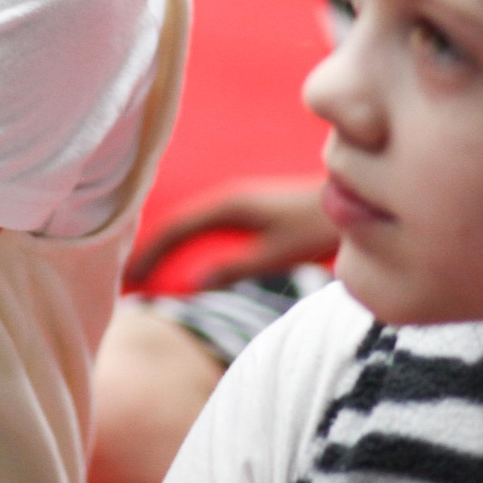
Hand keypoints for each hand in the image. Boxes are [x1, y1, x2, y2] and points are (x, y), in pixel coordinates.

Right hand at [124, 180, 338, 290]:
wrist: (356, 202)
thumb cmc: (318, 228)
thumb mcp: (276, 253)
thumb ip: (235, 266)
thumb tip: (193, 281)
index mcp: (227, 206)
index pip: (173, 230)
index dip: (148, 255)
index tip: (128, 281)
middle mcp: (227, 199)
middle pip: (174, 225)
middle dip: (147, 252)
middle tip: (125, 282)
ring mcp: (237, 203)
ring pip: (187, 225)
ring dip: (164, 248)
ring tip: (143, 274)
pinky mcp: (248, 211)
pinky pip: (203, 227)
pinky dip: (184, 244)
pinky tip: (181, 261)